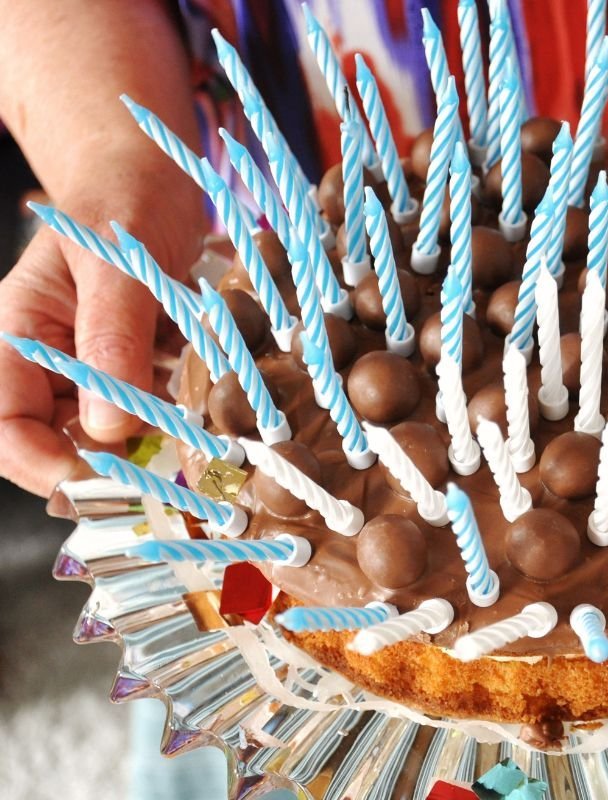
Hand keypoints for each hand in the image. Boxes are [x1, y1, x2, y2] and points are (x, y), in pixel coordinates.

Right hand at [0, 154, 205, 496]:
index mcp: (15, 333)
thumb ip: (111, 335)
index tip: (97, 481)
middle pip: (53, 441)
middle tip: (163, 478)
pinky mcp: (136, 366)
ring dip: (149, 447)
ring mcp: (92, 365)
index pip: (3, 426)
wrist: (158, 176)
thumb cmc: (124, 200)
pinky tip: (208, 413)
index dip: (40, 465)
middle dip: (102, 468)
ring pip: (107, 434)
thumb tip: (106, 426)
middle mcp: (47, 358)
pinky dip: (175, 419)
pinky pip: (149, 410)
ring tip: (196, 446)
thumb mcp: (119, 261)